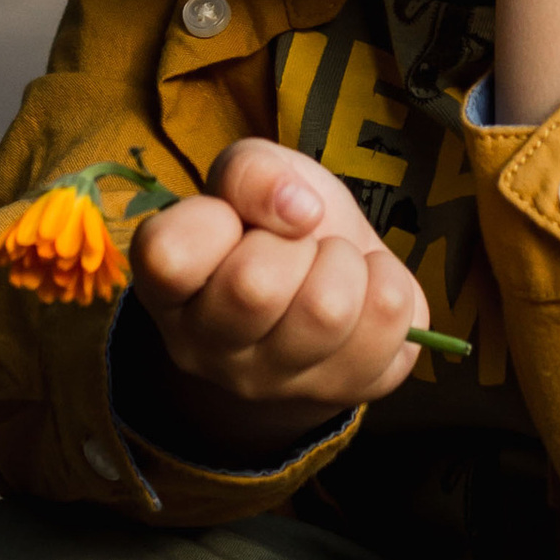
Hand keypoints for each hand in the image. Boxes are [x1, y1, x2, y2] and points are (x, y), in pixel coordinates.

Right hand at [128, 138, 426, 438]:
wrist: (323, 285)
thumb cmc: (272, 222)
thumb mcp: (247, 174)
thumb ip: (251, 171)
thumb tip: (299, 207)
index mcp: (169, 290)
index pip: (168, 257)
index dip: (215, 220)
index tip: (238, 220)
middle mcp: (209, 352)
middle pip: (255, 287)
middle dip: (293, 240)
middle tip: (296, 243)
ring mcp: (276, 384)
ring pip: (328, 309)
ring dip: (345, 261)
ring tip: (333, 265)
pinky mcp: (348, 389)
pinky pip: (391, 320)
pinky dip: (388, 280)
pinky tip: (366, 289)